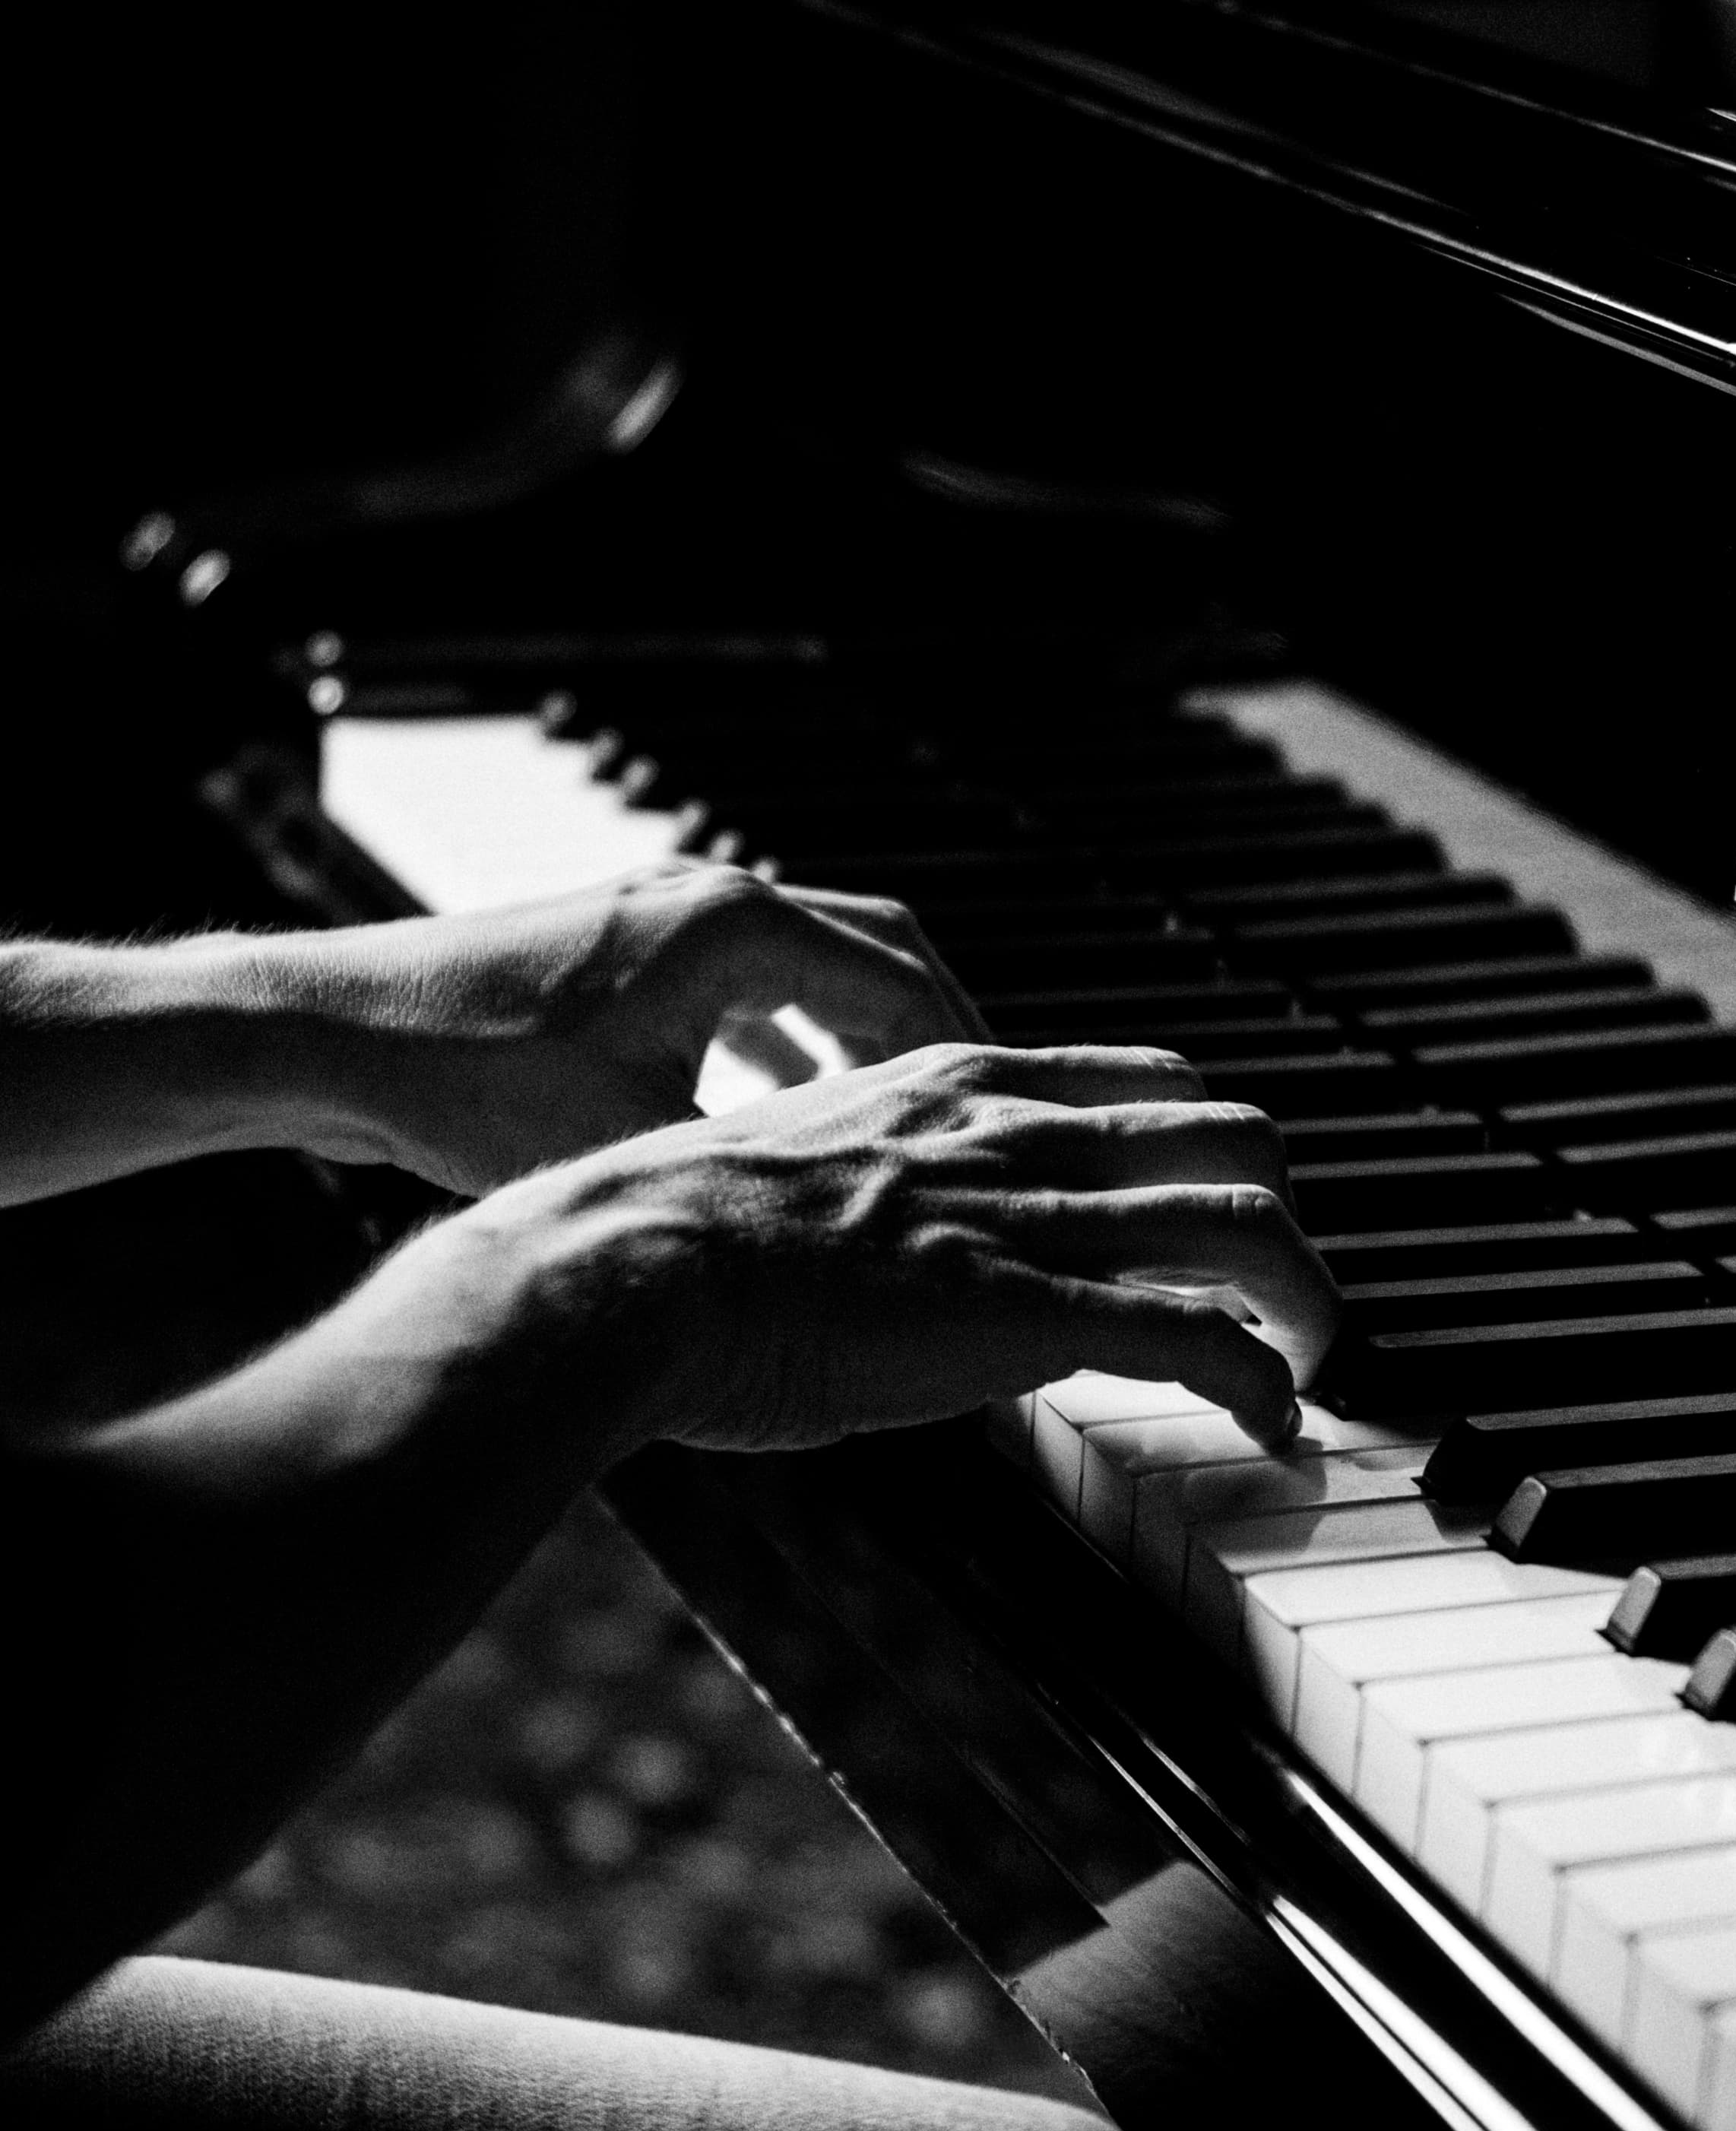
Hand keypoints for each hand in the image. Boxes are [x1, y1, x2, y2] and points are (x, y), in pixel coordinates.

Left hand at [291, 861, 987, 1193]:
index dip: (968, 1055)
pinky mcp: (626, 941)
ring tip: (912, 1111)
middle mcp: (710, 897)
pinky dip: (796, 1027)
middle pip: (880, 943)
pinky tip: (798, 1101)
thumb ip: (762, 1171)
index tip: (1010, 1120)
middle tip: (985, 1107)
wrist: (330, 1037)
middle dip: (938, 1026)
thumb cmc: (468, 1086)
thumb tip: (856, 1233)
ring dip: (868, 1025)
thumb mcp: (641, 1146)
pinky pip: (753, 974)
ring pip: (816, 955)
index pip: (903, 978)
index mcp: (735, 927)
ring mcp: (666, 910)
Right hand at [502, 1041, 1340, 1450]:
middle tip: (1282, 1290)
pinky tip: (1272, 1426)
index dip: (1211, 1145)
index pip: (1147, 1080)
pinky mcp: (1027, 1311)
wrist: (632, 1263)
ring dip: (1308, 1300)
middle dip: (1283, 1212)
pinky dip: (1261, 1383)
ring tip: (1315, 1360)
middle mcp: (1019, 1133)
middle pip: (1234, 1135)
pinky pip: (1196, 1338)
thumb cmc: (682, 1236)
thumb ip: (886, 1188)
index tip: (1220, 1205)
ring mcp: (1030, 1216)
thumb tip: (903, 1248)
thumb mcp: (805, 1165)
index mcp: (963, 1085)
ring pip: (1247, 1224)